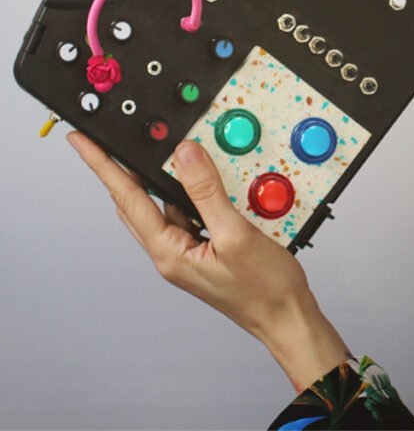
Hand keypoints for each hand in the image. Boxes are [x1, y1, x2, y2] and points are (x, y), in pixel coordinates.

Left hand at [69, 132, 351, 390]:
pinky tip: (213, 182)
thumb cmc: (264, 289)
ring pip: (168, 205)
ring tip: (183, 157)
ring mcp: (189, 252)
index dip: (102, 167)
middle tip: (114, 142)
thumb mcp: (236, 234)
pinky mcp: (208, 248)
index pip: (128, 199)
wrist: (287, 315)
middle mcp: (172, 253)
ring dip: (171, 180)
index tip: (82, 142)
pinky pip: (192, 212)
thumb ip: (207, 193)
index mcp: (169, 253)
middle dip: (124, 171)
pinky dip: (197, 192)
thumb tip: (185, 157)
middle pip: (138, 202)